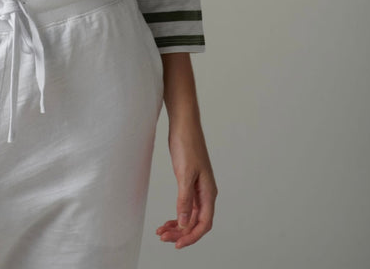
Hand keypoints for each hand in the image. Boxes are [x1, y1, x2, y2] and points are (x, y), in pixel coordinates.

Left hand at [156, 120, 216, 248]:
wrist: (183, 125)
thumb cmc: (187, 145)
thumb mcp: (184, 173)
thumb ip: (184, 199)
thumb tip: (183, 223)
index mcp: (208, 192)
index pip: (204, 223)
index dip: (192, 236)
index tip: (177, 244)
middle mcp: (205, 193)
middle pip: (196, 222)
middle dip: (181, 233)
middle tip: (163, 237)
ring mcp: (198, 189)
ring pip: (189, 216)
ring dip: (177, 225)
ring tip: (161, 231)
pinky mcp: (189, 183)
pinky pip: (185, 206)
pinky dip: (176, 215)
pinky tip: (167, 220)